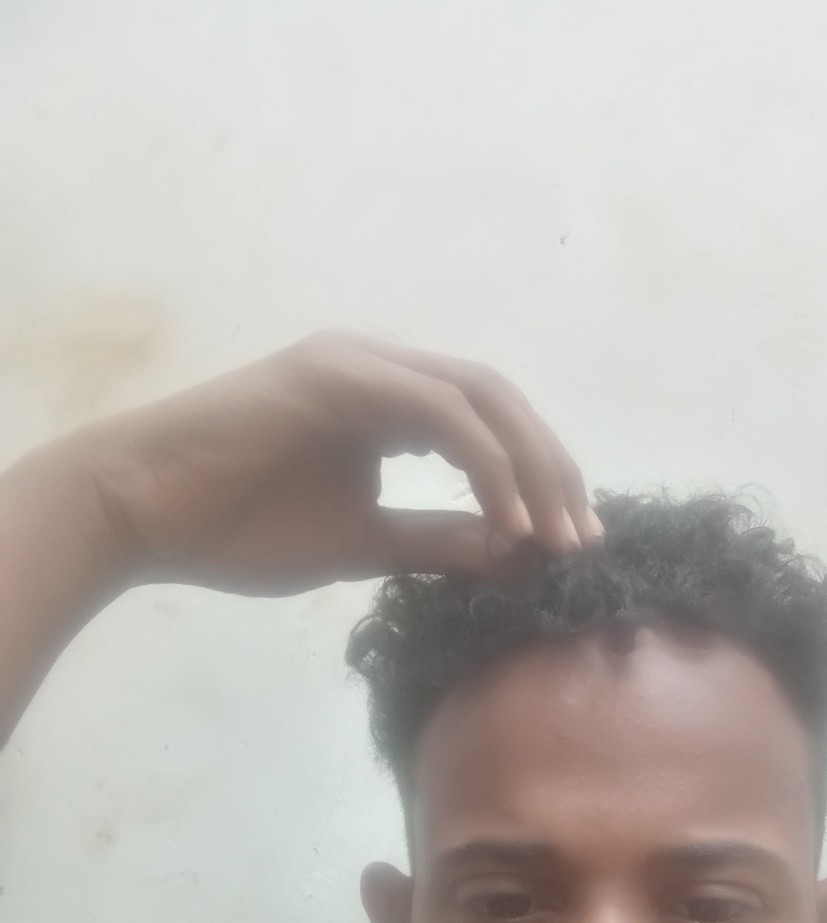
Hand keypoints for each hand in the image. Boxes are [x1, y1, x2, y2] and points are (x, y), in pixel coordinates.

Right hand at [31, 331, 601, 594]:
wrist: (143, 515)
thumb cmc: (239, 528)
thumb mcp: (364, 543)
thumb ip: (436, 540)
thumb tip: (512, 554)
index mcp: (389, 402)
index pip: (491, 426)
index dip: (541, 479)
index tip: (572, 544)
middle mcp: (383, 370)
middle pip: (502, 402)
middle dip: (553, 471)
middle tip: (583, 541)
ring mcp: (360, 364)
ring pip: (481, 397)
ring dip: (531, 467)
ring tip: (556, 537)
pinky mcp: (337, 376)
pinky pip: (440, 411)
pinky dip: (486, 463)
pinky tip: (510, 519)